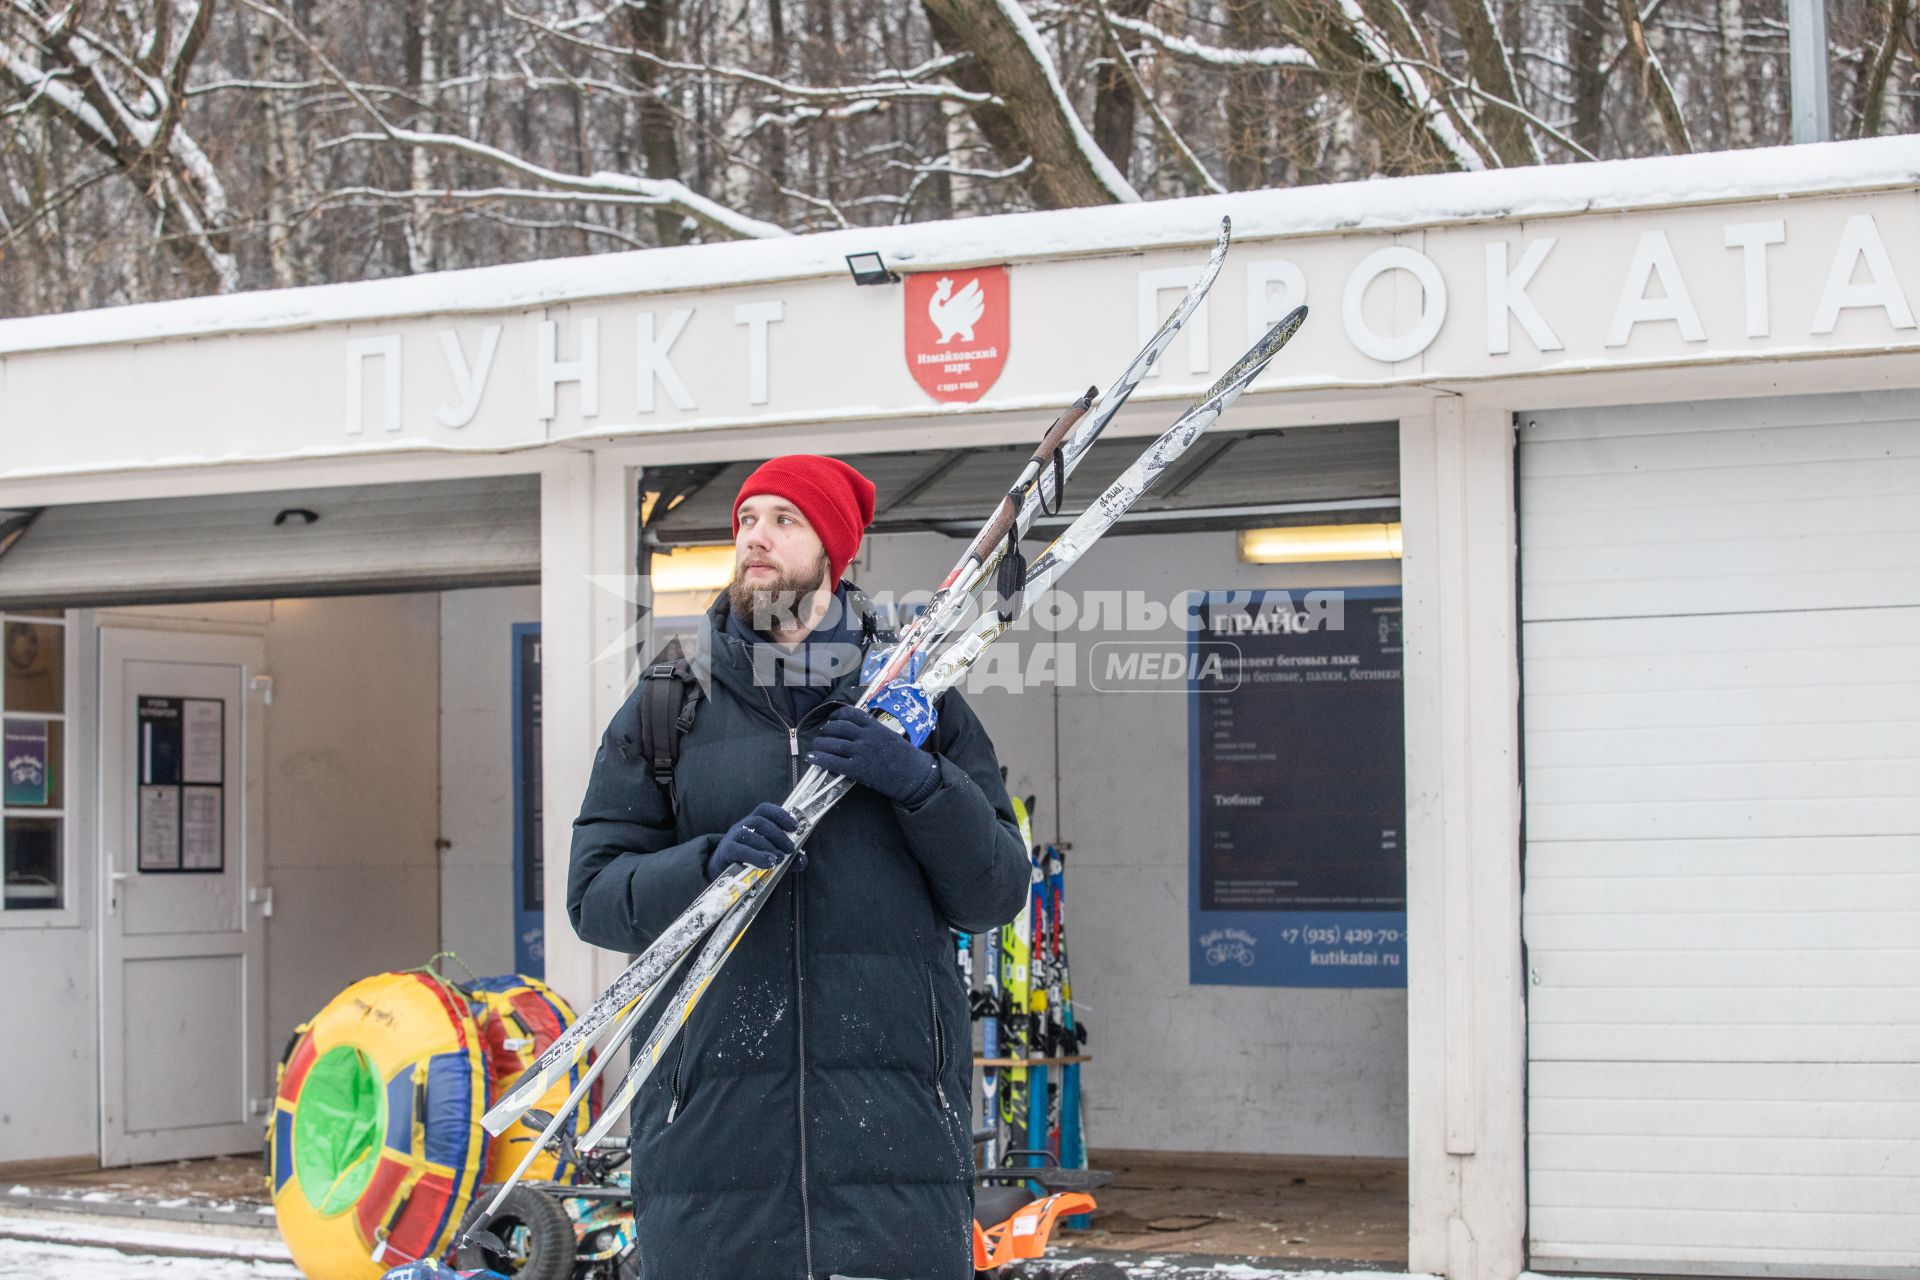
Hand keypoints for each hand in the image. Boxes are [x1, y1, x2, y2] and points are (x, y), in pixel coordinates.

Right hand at [705, 802, 802, 880]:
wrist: (722, 873)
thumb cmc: (749, 861)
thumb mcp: (770, 857)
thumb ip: (788, 859)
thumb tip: (803, 861)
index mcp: (753, 823)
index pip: (765, 809)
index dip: (781, 814)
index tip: (795, 826)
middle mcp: (742, 825)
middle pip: (760, 821)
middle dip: (778, 834)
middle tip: (790, 849)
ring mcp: (732, 837)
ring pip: (750, 834)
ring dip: (768, 846)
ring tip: (780, 859)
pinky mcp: (726, 851)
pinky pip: (739, 849)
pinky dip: (756, 856)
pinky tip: (768, 863)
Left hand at [807, 706, 941, 805]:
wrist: (915, 777)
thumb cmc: (906, 758)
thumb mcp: (891, 736)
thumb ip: (874, 732)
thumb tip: (857, 732)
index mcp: (875, 726)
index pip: (851, 713)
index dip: (837, 715)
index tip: (832, 719)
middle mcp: (866, 736)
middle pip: (838, 727)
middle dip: (826, 730)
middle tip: (822, 735)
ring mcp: (861, 752)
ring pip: (832, 743)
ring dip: (819, 744)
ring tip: (815, 747)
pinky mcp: (857, 769)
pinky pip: (832, 762)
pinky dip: (819, 759)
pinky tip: (811, 758)